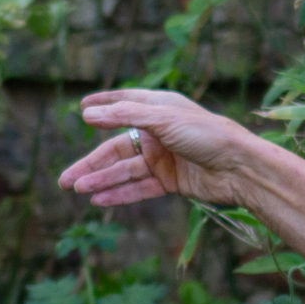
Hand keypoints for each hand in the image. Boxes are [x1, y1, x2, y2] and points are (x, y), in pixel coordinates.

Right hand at [57, 89, 253, 208]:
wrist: (240, 168)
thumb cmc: (207, 134)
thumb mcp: (163, 119)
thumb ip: (124, 115)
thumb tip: (87, 115)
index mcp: (159, 109)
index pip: (124, 104)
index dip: (103, 106)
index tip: (81, 109)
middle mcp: (159, 133)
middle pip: (116, 148)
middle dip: (91, 163)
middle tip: (64, 180)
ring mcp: (164, 158)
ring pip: (124, 170)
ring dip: (101, 180)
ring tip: (77, 189)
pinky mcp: (171, 181)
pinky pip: (139, 187)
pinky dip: (120, 194)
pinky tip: (99, 199)